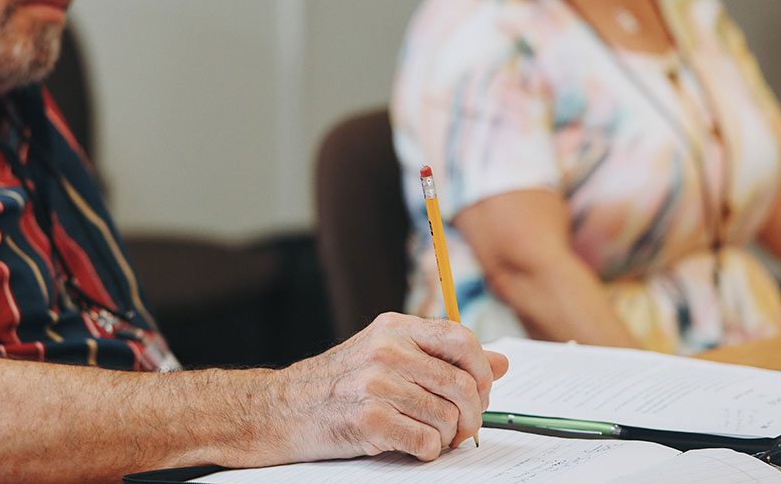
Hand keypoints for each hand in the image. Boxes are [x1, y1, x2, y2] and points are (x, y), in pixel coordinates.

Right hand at [270, 312, 507, 462]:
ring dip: (445, 438)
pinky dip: (426, 453)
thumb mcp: (386, 356)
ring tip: (428, 437)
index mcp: (394, 328)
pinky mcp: (368, 419)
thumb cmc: (335, 385)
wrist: (280, 409)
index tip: (480, 392)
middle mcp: (387, 350)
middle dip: (471, 415)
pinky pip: (426, 443)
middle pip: (462, 384)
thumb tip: (500, 364)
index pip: (462, 338)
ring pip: (448, 418)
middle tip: (461, 428)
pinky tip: (410, 446)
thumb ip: (440, 357)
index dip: (482, 370)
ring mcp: (376, 384)